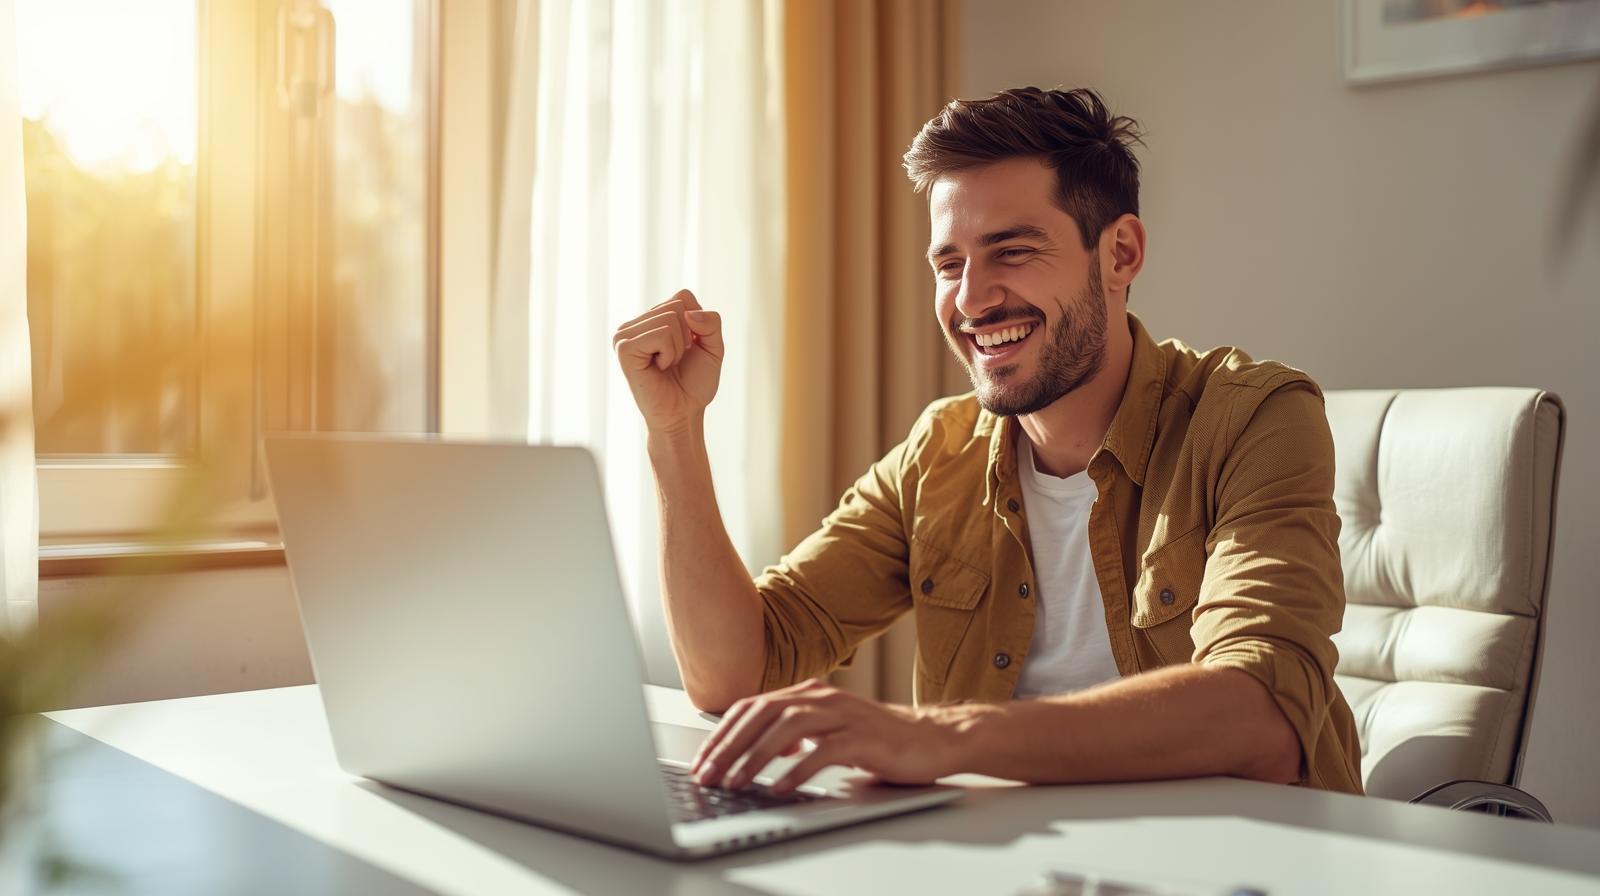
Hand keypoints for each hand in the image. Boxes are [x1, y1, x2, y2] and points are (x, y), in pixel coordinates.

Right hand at [612, 288, 723, 433]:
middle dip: (688, 336)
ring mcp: (625, 335)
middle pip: (677, 306)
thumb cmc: (694, 384)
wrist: (683, 414)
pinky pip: (661, 335)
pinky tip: (658, 368)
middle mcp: (636, 323)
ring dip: (678, 348)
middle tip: (676, 361)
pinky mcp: (624, 349)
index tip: (687, 349)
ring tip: (666, 366)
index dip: (696, 324)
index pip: (683, 296)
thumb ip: (711, 322)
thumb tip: (688, 313)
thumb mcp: (713, 347)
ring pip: (670, 319)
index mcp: (652, 319)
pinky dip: (669, 354)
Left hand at [688, 679, 957, 794]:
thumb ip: (797, 733)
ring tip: (737, 782)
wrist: (931, 738)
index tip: (703, 759)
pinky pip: (823, 751)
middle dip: (730, 745)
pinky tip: (781, 787)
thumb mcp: (828, 730)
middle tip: (709, 774)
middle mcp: (822, 698)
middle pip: (763, 713)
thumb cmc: (878, 739)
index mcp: (808, 693)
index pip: (753, 706)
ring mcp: (843, 715)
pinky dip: (798, 769)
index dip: (723, 732)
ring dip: (757, 756)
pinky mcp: (863, 737)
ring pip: (788, 727)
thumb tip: (761, 749)